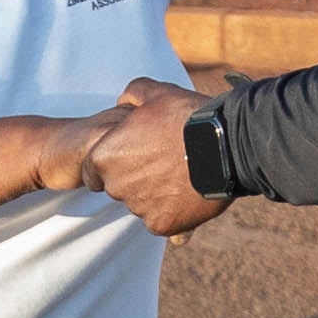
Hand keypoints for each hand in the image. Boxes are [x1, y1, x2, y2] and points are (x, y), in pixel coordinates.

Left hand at [86, 76, 224, 234]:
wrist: (224, 147)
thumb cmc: (186, 118)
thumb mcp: (156, 92)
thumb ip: (132, 93)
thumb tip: (122, 101)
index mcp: (105, 156)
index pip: (93, 168)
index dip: (112, 161)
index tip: (131, 156)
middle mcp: (116, 186)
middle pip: (119, 187)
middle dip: (135, 177)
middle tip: (163, 162)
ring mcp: (139, 208)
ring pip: (141, 204)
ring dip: (155, 194)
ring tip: (181, 175)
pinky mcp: (161, 224)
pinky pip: (161, 220)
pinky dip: (173, 211)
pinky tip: (189, 193)